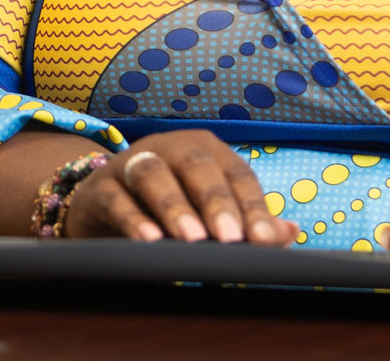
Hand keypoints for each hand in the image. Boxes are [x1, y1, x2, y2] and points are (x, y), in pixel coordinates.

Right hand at [63, 129, 299, 244]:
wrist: (99, 205)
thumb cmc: (166, 206)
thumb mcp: (207, 213)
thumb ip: (247, 221)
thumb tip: (289, 233)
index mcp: (205, 151)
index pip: (236, 174)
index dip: (252, 206)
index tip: (264, 240)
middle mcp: (170, 149)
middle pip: (197, 165)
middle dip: (216, 201)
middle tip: (230, 237)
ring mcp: (132, 163)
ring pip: (154, 175)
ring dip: (174, 206)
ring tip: (191, 238)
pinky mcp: (100, 187)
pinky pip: (116, 199)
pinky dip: (133, 218)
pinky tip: (149, 241)